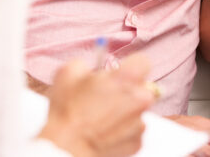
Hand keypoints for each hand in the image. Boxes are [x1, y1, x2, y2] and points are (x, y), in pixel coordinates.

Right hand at [39, 55, 154, 156]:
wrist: (67, 147)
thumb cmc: (67, 111)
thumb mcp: (68, 73)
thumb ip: (86, 65)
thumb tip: (89, 69)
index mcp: (127, 78)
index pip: (142, 62)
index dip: (129, 66)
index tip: (119, 72)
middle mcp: (140, 99)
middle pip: (142, 88)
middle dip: (127, 91)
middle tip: (106, 97)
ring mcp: (140, 123)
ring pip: (137, 111)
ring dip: (124, 112)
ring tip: (101, 118)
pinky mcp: (137, 143)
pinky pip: (133, 131)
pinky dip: (122, 131)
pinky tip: (104, 131)